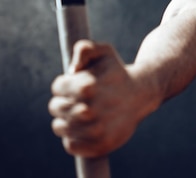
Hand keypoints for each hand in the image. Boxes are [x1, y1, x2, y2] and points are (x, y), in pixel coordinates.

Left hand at [48, 40, 155, 156]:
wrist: (140, 95)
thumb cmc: (116, 72)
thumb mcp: (104, 51)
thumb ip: (84, 48)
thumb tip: (72, 70)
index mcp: (87, 86)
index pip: (57, 87)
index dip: (63, 84)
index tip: (72, 84)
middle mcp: (90, 110)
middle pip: (55, 107)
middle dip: (61, 101)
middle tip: (74, 99)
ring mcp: (95, 131)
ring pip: (60, 127)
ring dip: (64, 120)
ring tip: (76, 113)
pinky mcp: (99, 146)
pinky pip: (70, 145)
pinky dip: (73, 138)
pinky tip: (82, 128)